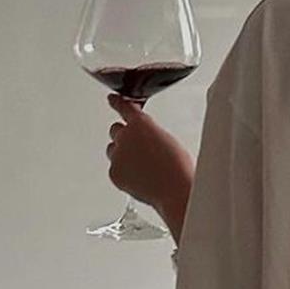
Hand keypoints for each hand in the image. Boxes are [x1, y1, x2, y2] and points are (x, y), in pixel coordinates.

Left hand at [105, 95, 194, 229]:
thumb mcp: (168, 140)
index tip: (111, 99)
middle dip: (124, 136)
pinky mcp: (114, 173)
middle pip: (116, 130)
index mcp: (141, 124)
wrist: (174, 189)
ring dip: (122, 154)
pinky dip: (124, 173)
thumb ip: (150, 134)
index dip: (117, 102)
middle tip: (137, 149)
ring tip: (142, 166)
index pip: (125, 107)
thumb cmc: (178, 167)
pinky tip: (140, 178)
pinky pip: (115, 169)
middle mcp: (125, 136)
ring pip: (112, 150)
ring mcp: (117, 155)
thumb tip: (144, 141)